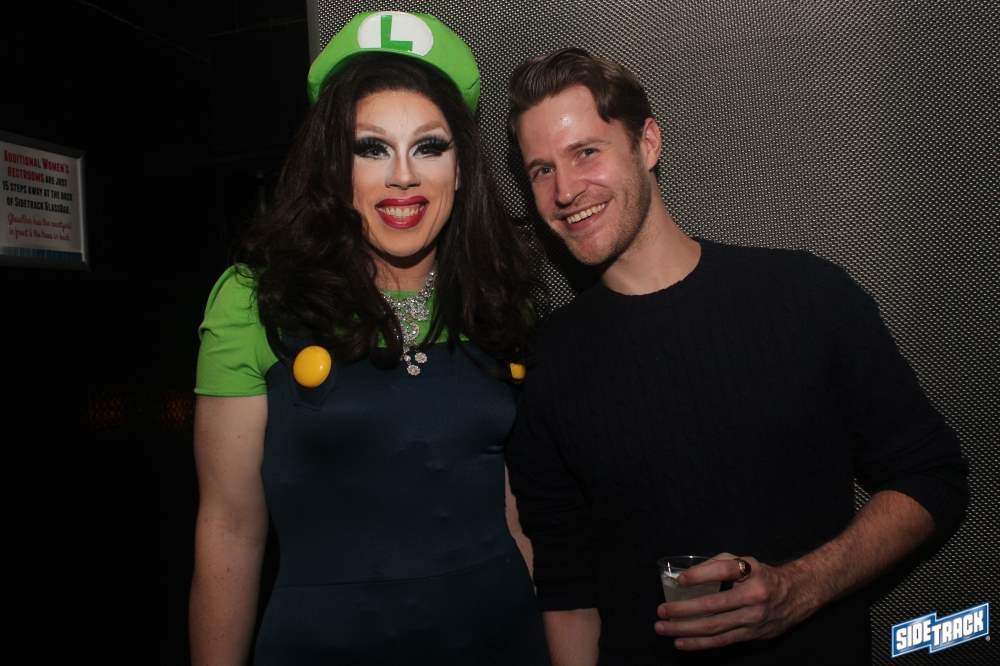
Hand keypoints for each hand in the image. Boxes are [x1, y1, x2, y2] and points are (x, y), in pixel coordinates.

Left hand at [653, 553, 814, 649]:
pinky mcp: (751, 635)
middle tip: (661, 611)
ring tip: (663, 628)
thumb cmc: (761, 575)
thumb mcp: (744, 560)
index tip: (680, 580)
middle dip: (683, 610)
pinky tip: (681, 642)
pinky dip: (699, 643)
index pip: (723, 571)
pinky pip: (721, 641)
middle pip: (713, 605)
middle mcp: (753, 597)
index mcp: (751, 572)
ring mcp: (752, 619)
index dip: (700, 575)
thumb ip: (718, 564)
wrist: (796, 595)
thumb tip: (686, 576)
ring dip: (685, 629)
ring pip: (714, 627)